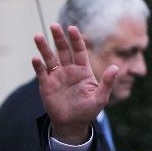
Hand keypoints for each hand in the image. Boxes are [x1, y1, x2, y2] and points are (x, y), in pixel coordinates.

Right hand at [32, 23, 117, 143]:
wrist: (72, 124)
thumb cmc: (88, 111)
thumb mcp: (100, 98)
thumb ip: (107, 82)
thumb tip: (116, 67)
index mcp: (83, 71)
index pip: (79, 51)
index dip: (76, 40)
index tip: (72, 28)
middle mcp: (69, 70)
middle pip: (63, 50)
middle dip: (59, 38)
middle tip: (54, 26)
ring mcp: (56, 76)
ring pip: (49, 58)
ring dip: (43, 48)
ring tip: (37, 37)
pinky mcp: (46, 84)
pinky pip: (41, 72)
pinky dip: (38, 65)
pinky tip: (35, 59)